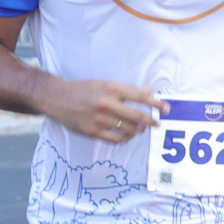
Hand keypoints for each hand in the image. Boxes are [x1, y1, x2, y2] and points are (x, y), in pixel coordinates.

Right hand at [47, 78, 162, 141]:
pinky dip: (125, 139)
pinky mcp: (92, 131)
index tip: (166, 109)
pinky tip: (127, 136)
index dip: (156, 103)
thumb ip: (128, 89)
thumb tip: (149, 91)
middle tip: (157, 124)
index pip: (140, 96)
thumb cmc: (84, 89)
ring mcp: (98, 119)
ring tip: (140, 130)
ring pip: (128, 130)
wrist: (57, 98)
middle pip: (137, 116)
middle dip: (151, 121)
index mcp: (111, 88)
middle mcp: (106, 103)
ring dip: (138, 131)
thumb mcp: (105, 83)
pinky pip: (115, 139)